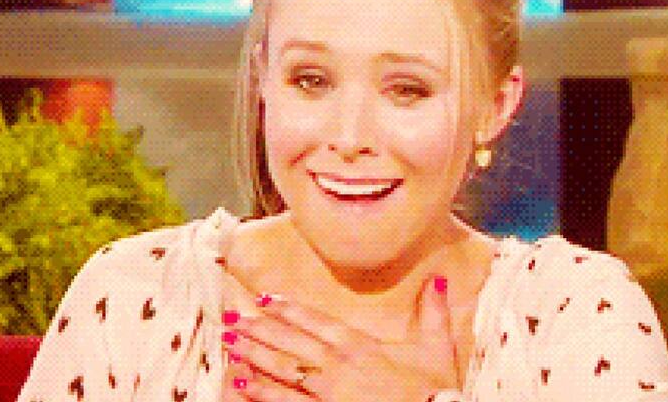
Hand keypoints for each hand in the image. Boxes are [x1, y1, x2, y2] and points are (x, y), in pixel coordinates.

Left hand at [222, 274, 459, 401]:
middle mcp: (340, 367)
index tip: (265, 298)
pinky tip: (241, 384)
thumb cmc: (433, 394)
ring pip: (283, 371)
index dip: (290, 309)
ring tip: (229, 345)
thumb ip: (433, 312)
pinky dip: (262, 393)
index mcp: (362, 347)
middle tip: (232, 318)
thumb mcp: (436, 350)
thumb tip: (438, 278)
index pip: (318, 322)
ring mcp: (329, 395)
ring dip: (253, 356)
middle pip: (292, 343)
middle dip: (259, 330)